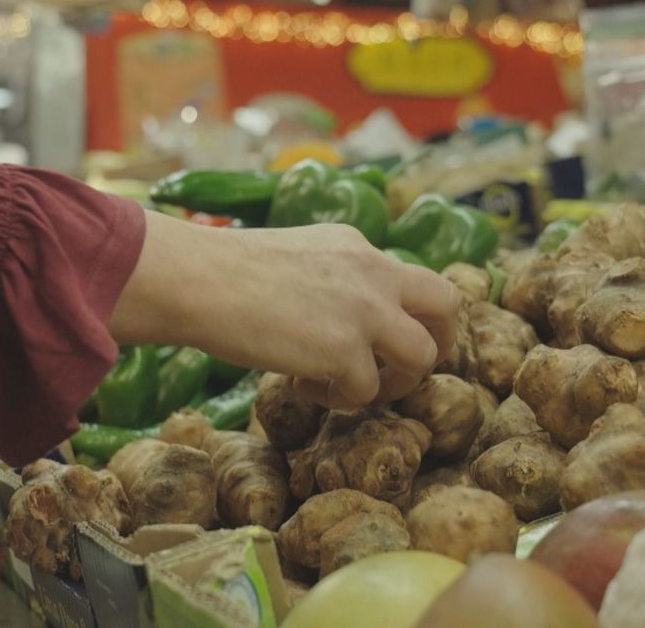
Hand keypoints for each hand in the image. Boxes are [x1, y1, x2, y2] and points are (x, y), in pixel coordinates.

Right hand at [111, 211, 461, 407]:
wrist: (196, 279)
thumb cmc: (221, 272)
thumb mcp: (292, 256)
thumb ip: (328, 278)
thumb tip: (332, 320)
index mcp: (358, 246)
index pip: (412, 279)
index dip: (405, 314)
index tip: (380, 338)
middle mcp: (374, 272)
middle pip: (448, 305)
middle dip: (437, 342)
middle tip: (400, 368)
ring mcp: (366, 311)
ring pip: (423, 356)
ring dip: (392, 382)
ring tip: (346, 388)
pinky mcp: (346, 351)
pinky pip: (366, 391)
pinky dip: (336, 398)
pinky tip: (297, 383)